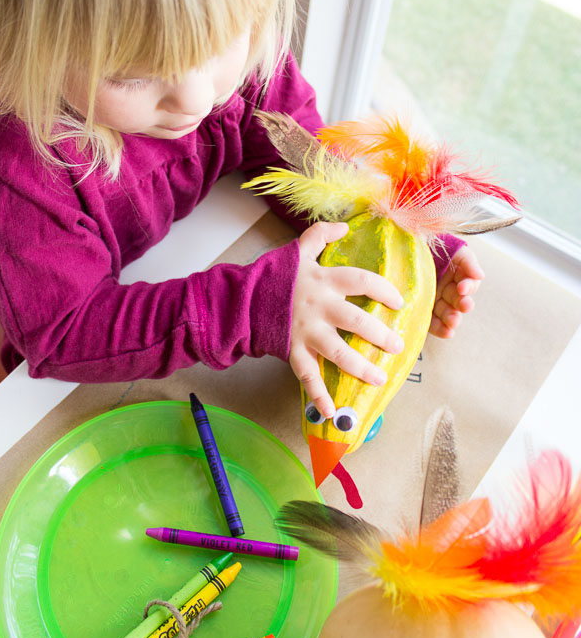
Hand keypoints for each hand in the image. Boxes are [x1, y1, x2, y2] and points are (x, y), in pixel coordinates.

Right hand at [289, 221, 403, 419]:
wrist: (238, 300)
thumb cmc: (272, 276)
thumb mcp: (297, 251)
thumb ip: (320, 235)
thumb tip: (345, 225)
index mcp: (322, 280)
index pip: (360, 281)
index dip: (383, 290)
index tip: (399, 301)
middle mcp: (317, 306)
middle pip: (356, 321)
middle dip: (380, 334)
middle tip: (397, 345)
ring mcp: (305, 331)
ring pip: (338, 352)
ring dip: (361, 367)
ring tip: (380, 377)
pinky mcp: (292, 350)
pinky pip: (308, 376)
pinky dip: (319, 395)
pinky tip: (333, 412)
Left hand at [429, 245, 483, 338]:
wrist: (404, 243)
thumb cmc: (430, 245)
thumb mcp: (450, 249)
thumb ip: (467, 261)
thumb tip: (481, 275)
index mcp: (457, 276)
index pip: (467, 284)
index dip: (468, 286)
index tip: (462, 288)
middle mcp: (448, 290)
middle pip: (458, 300)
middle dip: (461, 304)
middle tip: (463, 306)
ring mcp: (435, 300)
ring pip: (447, 313)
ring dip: (452, 318)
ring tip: (453, 322)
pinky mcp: (423, 309)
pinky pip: (433, 321)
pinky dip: (440, 328)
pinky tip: (447, 332)